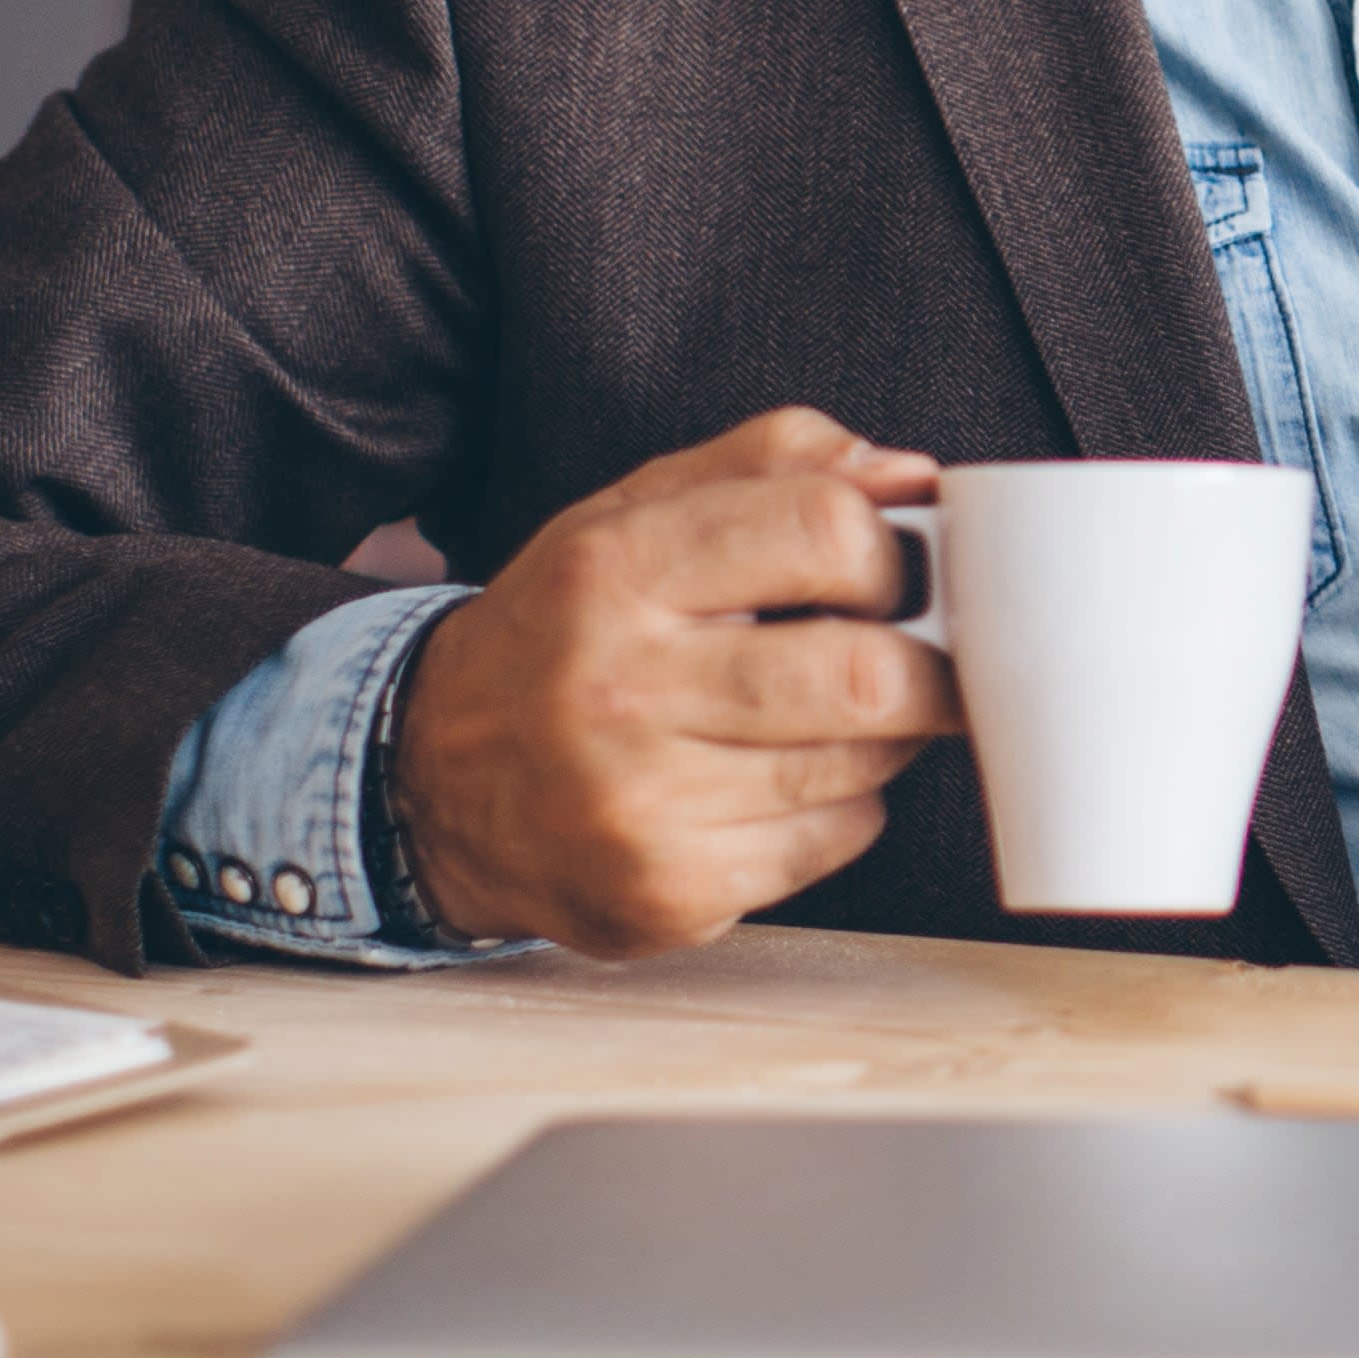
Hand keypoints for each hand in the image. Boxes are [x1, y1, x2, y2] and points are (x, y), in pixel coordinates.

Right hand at [388, 409, 964, 958]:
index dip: (893, 550)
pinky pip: (832, 840)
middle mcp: (620, 688)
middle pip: (865, 673)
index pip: (824, 531)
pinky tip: (780, 782)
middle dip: (928, 664)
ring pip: (862, 764)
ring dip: (884, 736)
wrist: (431, 782)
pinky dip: (840, 808)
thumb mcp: (635, 510)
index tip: (892, 570)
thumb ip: (774, 463)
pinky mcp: (666, 894)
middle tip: (925, 655)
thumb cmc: (565, 632)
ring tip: (838, 714)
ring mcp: (641, 804)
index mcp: (616, 568)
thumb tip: (911, 475)